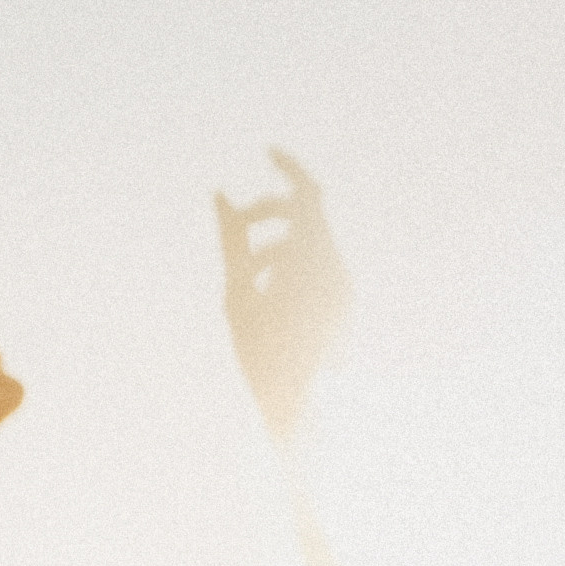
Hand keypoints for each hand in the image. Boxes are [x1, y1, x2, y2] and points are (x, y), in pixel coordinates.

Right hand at [215, 149, 350, 440]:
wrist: (302, 414)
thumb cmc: (263, 357)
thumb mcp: (236, 293)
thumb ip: (230, 239)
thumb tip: (219, 193)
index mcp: (312, 260)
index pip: (307, 192)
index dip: (288, 166)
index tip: (267, 152)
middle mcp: (337, 269)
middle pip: (305, 217)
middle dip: (268, 214)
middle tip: (235, 224)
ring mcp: (345, 289)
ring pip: (309, 246)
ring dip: (274, 250)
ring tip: (246, 280)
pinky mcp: (345, 307)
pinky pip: (317, 271)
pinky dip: (290, 272)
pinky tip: (267, 303)